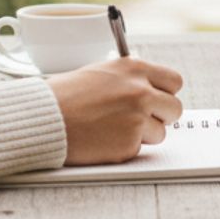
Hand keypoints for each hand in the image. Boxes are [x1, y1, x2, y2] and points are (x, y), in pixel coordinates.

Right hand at [46, 56, 184, 164]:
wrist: (44, 119)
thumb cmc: (66, 95)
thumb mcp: (102, 73)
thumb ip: (130, 79)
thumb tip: (151, 88)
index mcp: (135, 69)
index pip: (174, 81)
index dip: (165, 93)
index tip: (157, 99)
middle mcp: (141, 91)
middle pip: (175, 109)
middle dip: (161, 116)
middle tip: (141, 119)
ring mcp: (137, 119)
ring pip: (160, 132)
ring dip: (142, 134)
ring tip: (113, 128)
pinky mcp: (129, 144)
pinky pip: (139, 149)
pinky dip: (125, 147)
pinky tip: (104, 139)